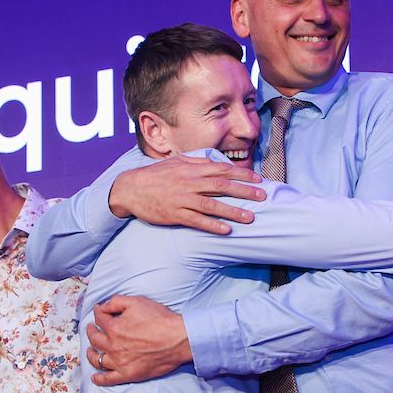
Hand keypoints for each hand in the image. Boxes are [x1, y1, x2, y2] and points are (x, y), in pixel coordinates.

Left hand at [86, 295, 190, 385]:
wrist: (177, 339)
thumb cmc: (160, 319)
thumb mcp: (137, 302)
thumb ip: (116, 302)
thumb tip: (102, 307)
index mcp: (113, 327)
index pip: (99, 318)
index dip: (98, 312)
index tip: (99, 311)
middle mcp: (112, 345)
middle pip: (94, 338)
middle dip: (91, 331)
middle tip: (91, 328)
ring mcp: (119, 362)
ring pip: (97, 359)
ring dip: (91, 353)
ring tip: (91, 350)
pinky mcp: (127, 374)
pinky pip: (107, 379)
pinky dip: (99, 378)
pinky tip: (95, 377)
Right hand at [108, 155, 263, 233]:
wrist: (130, 189)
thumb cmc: (155, 175)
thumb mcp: (177, 163)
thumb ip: (197, 163)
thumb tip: (217, 161)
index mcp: (191, 169)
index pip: (222, 170)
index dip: (242, 175)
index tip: (258, 179)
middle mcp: (189, 183)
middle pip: (221, 186)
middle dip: (244, 191)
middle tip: (262, 196)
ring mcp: (182, 199)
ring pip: (212, 205)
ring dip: (233, 211)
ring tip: (250, 217)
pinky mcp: (174, 214)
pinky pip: (196, 221)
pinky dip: (212, 225)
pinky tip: (226, 230)